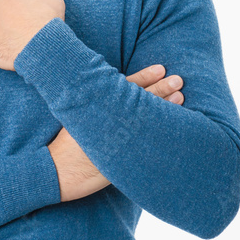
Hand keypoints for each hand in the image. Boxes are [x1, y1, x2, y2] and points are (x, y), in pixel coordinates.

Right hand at [48, 64, 184, 201]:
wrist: (57, 171)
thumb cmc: (66, 144)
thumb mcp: (75, 117)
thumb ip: (94, 105)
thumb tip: (110, 94)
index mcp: (98, 107)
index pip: (125, 87)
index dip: (145, 76)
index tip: (161, 68)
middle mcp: (110, 121)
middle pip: (141, 101)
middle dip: (162, 88)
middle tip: (179, 79)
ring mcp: (118, 140)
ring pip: (148, 119)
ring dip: (167, 108)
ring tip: (182, 96)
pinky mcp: (123, 159)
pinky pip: (148, 145)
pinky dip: (162, 135)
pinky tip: (178, 129)